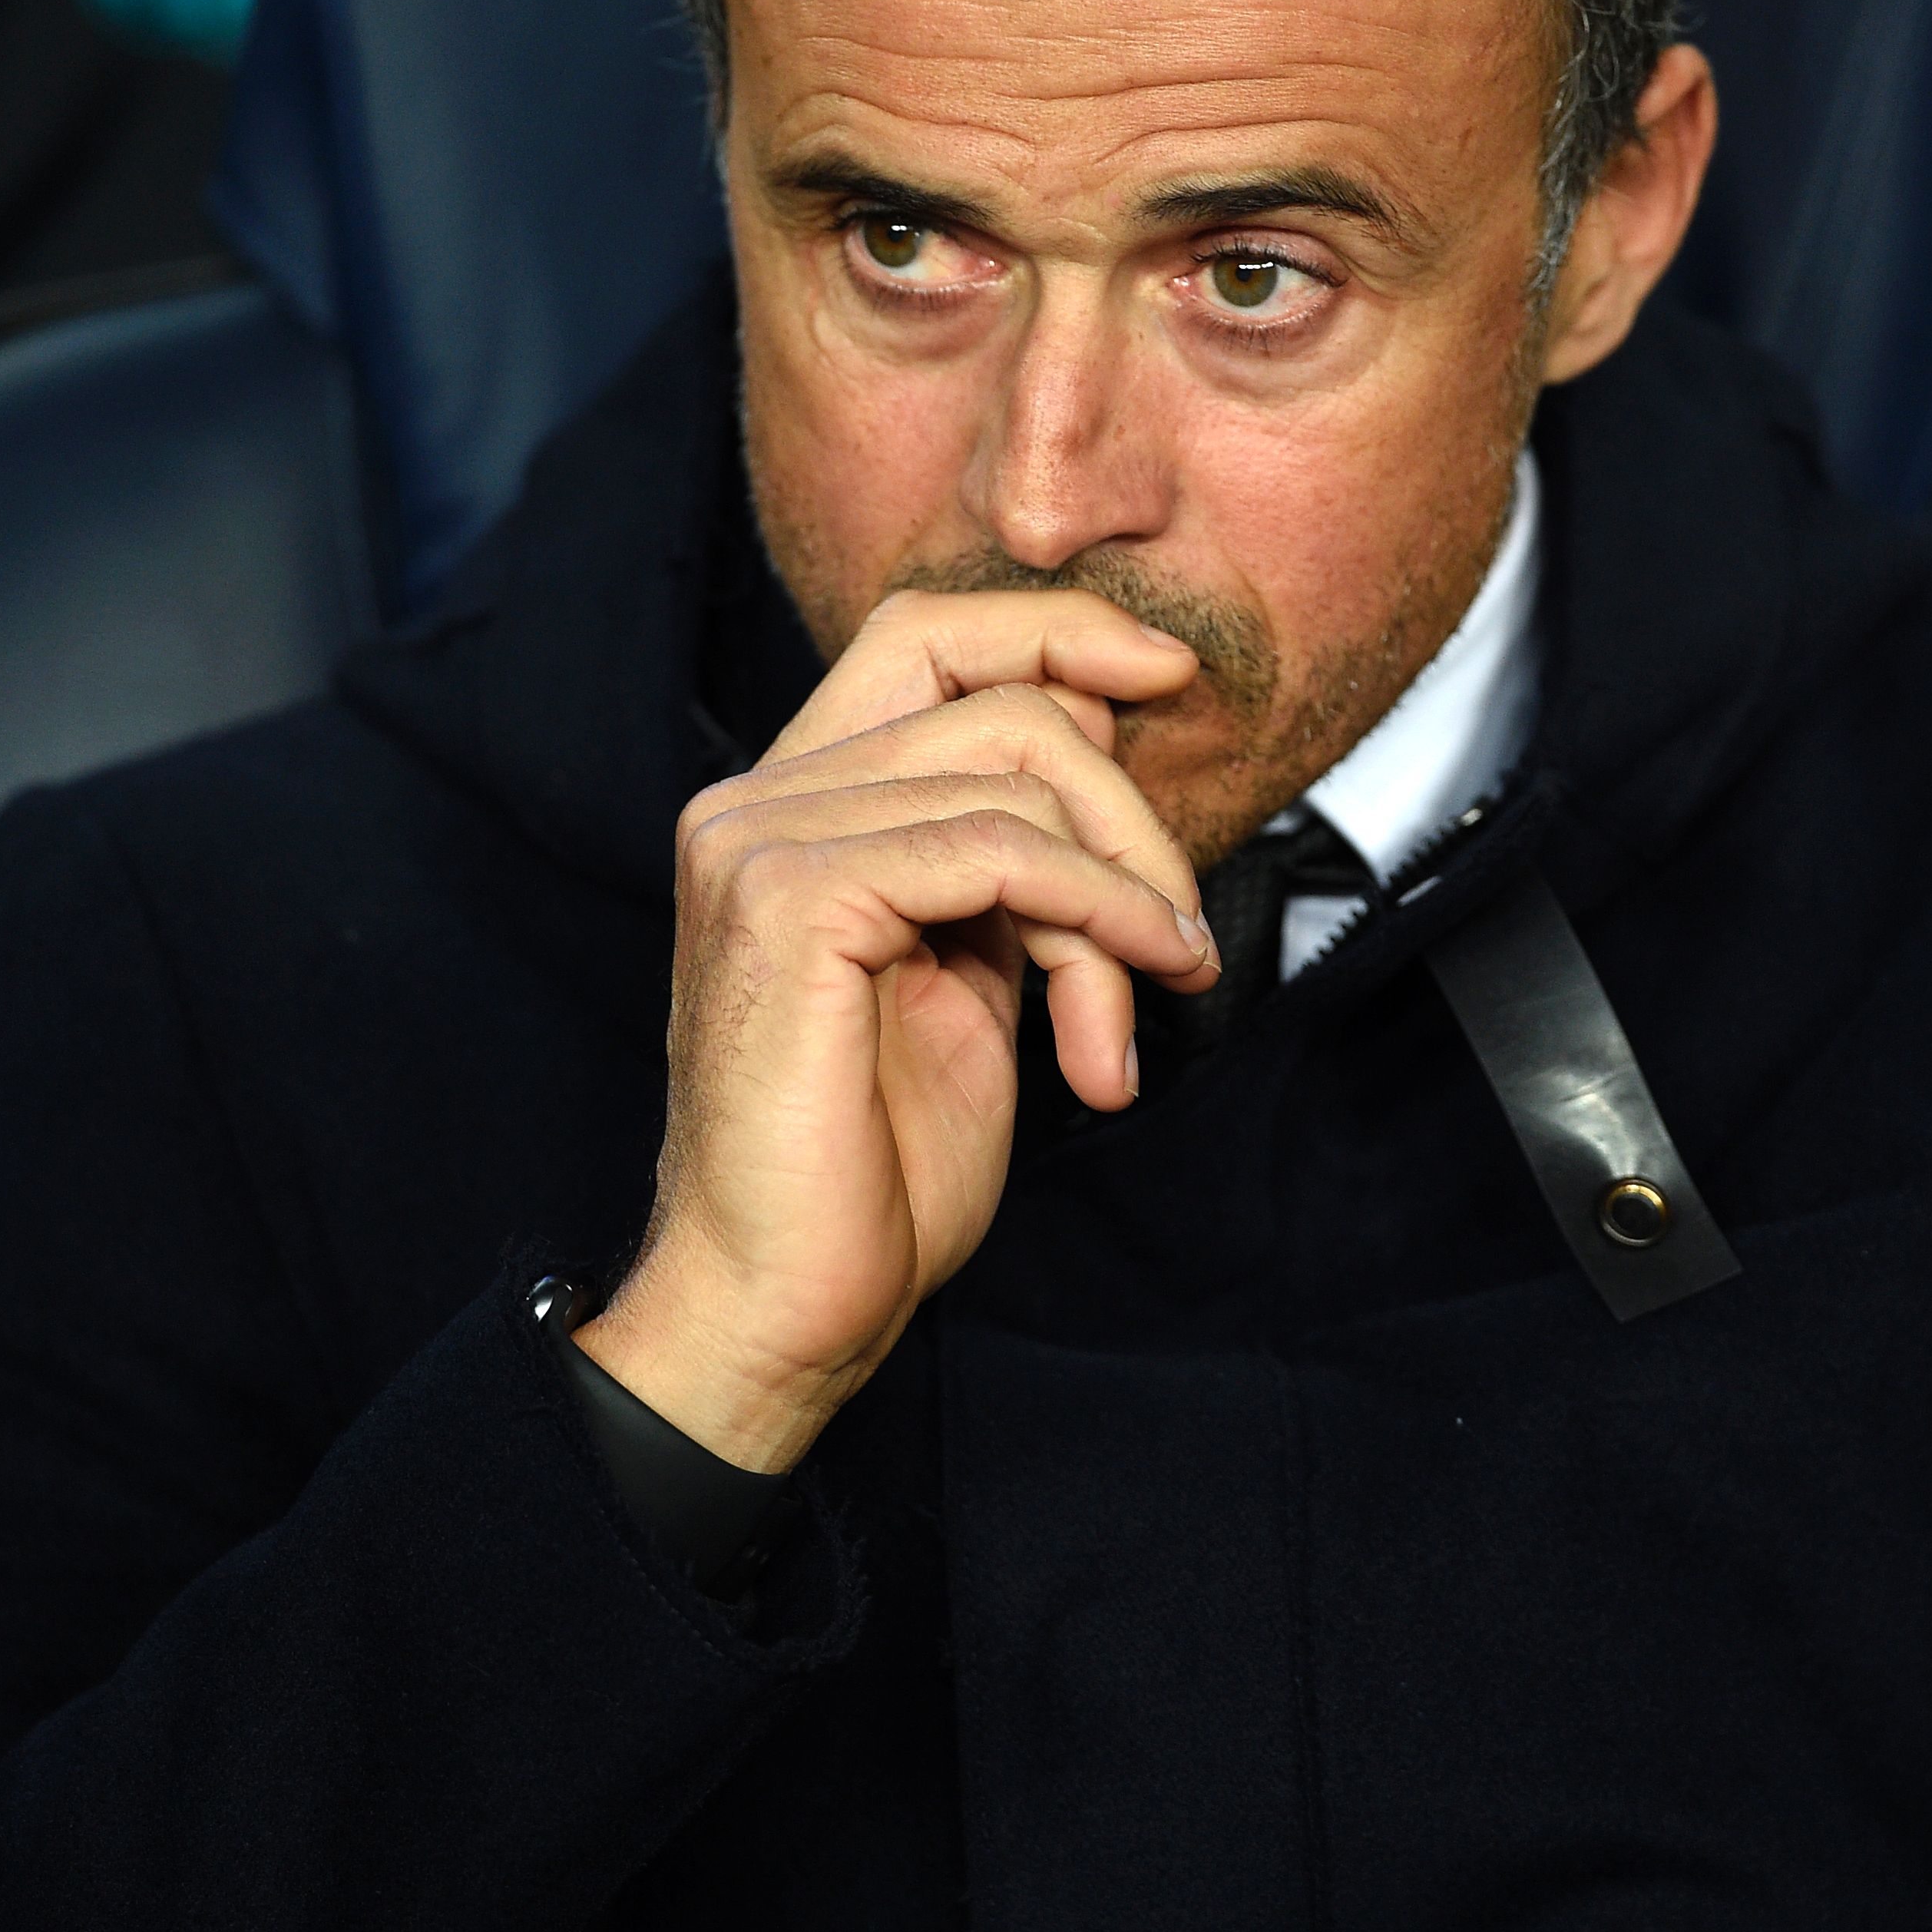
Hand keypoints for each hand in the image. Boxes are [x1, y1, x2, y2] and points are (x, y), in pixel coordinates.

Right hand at [580, 591, 1219, 1469]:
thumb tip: (1098, 729)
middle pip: (1001, 702)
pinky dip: (1091, 913)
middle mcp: (754, 801)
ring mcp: (758, 840)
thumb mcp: (972, 970)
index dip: (1055, 631)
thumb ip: (1011, 855)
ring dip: (1120, 893)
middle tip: (1176, 944)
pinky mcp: (787, 897)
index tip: (1169, 676)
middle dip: (1127, 817)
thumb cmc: (877, 1166)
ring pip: (1017, 776)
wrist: (790, 1300)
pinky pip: (996, 849)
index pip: (926, 636)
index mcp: (790, 807)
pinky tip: (1118, 1003)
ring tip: (1143, 1002)